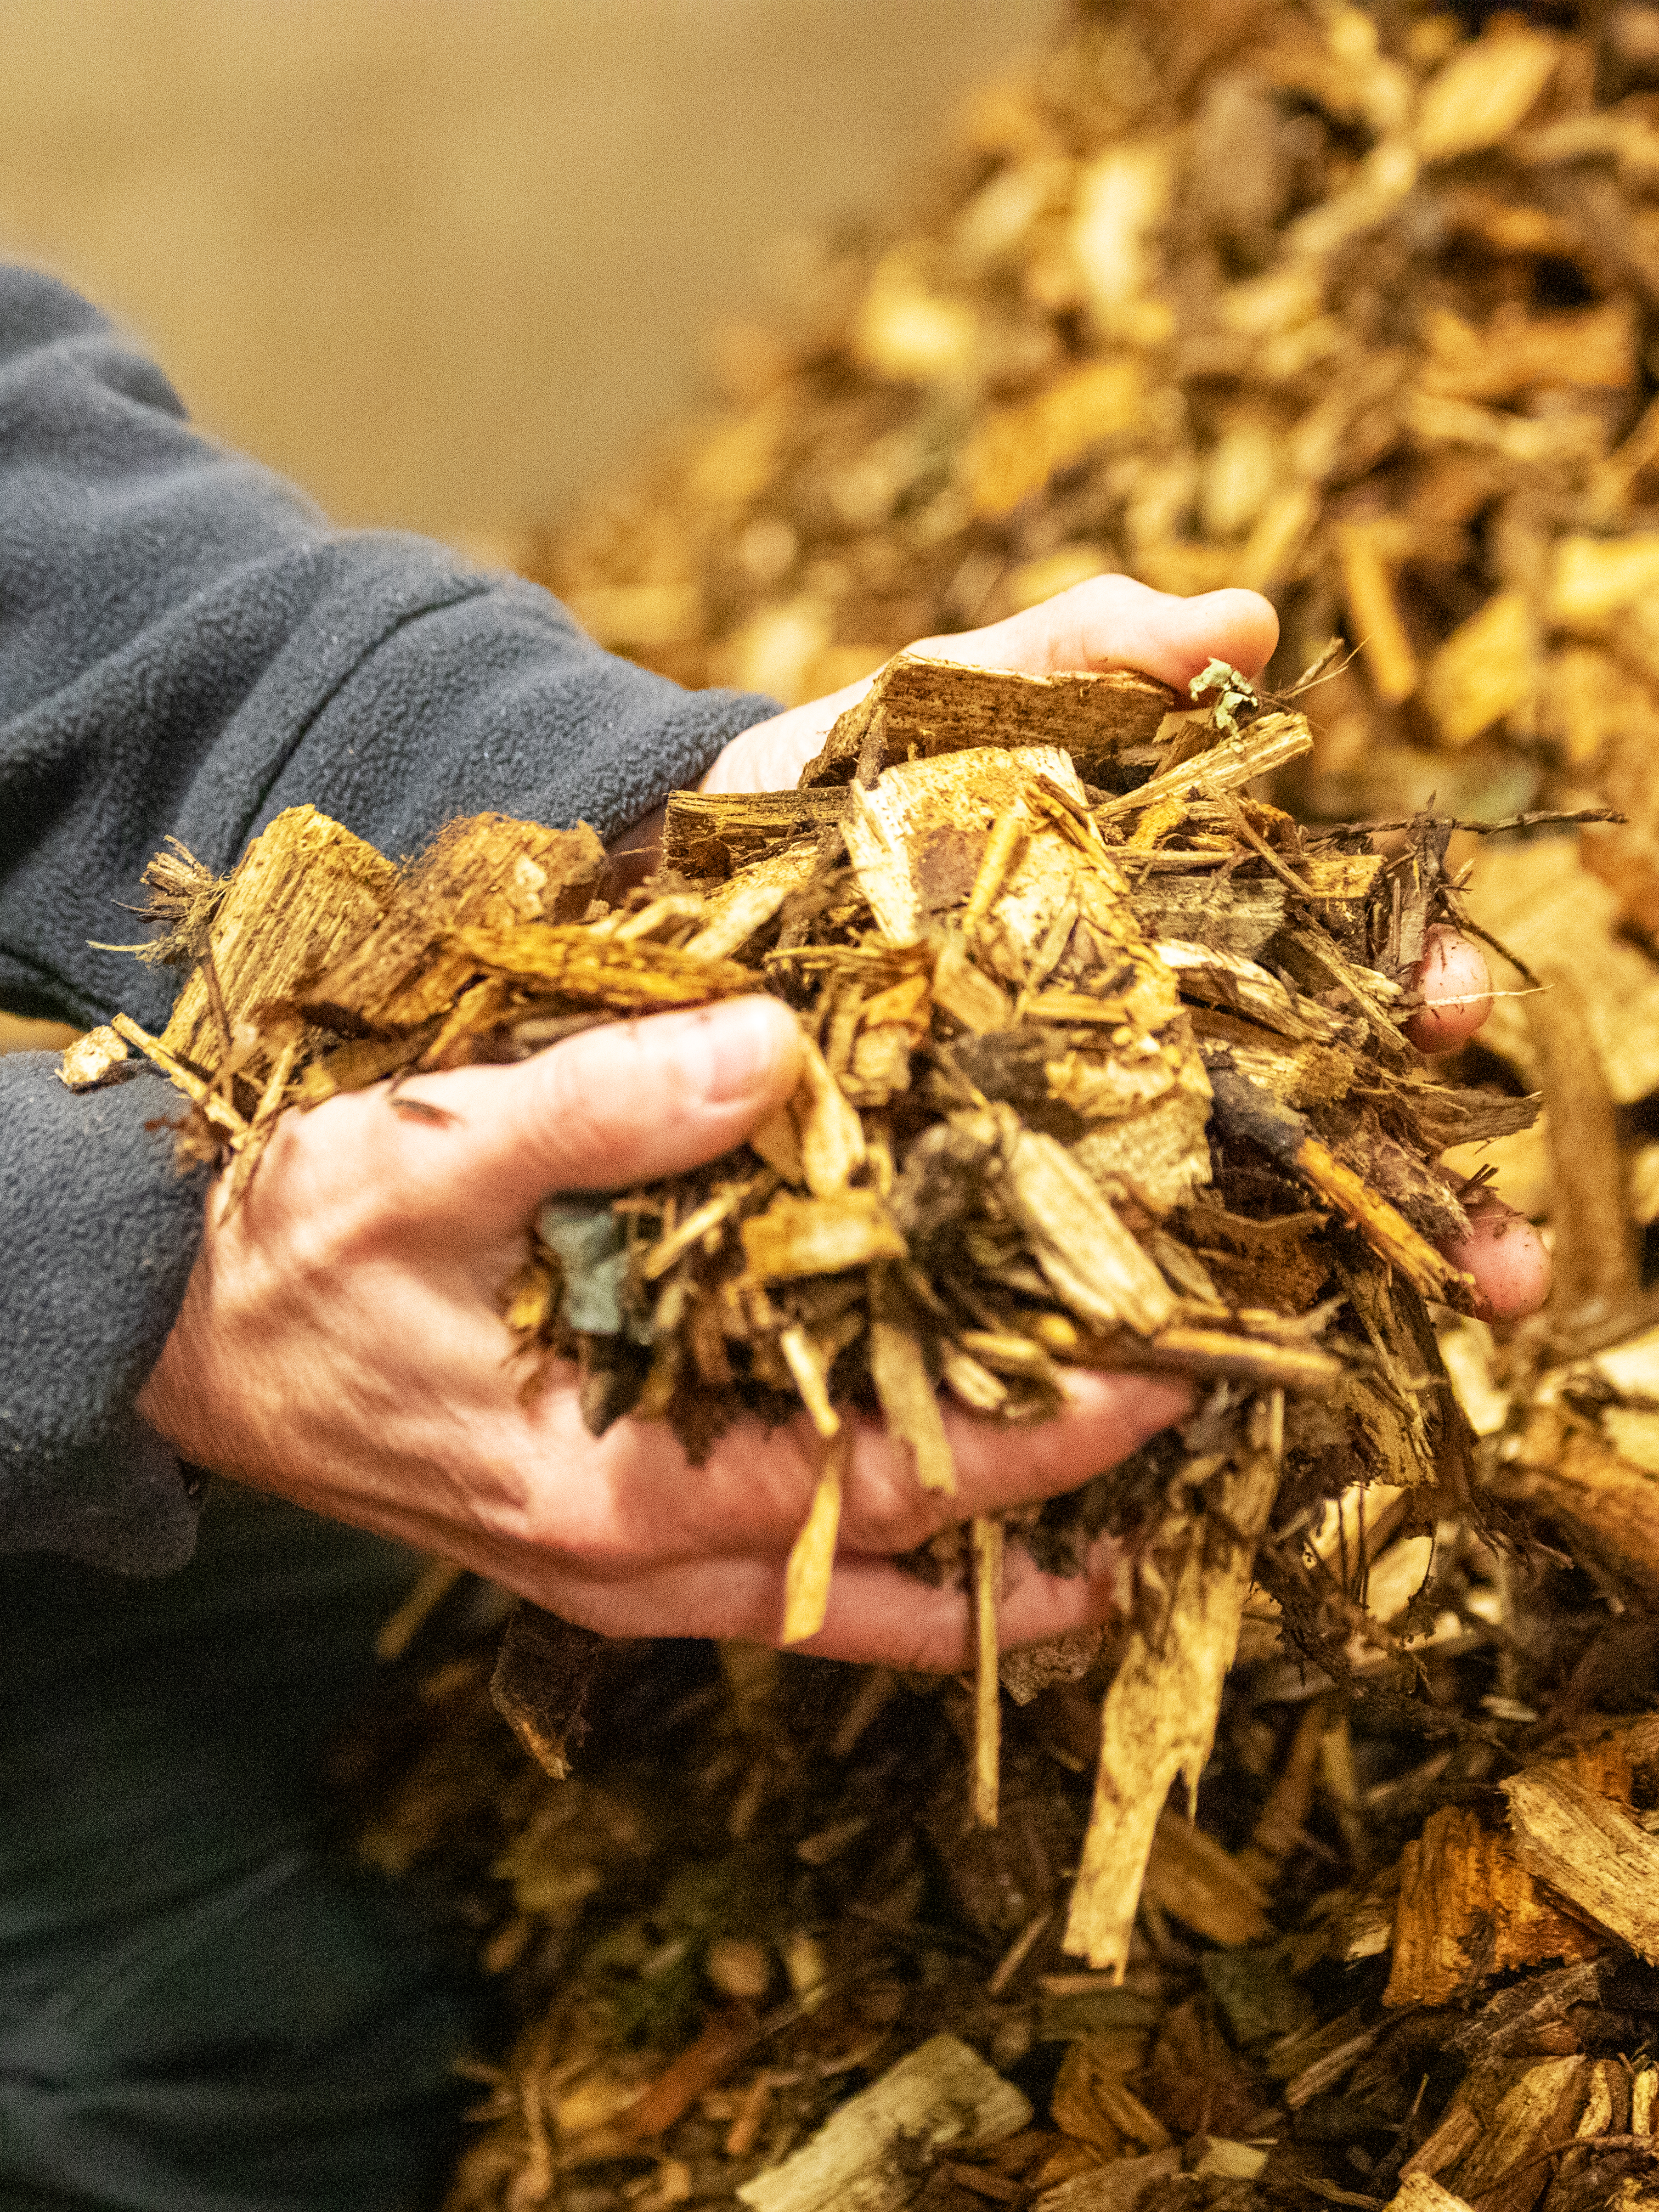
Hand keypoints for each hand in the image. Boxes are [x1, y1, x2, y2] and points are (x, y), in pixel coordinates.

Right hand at [139, 575, 1546, 1668]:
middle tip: (1201, 1447)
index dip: (1035, 1429)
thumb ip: (592, 1111)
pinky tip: (952, 1518)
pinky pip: (777, 1569)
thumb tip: (778, 1052)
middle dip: (1048, 1517)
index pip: (876, 1474)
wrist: (166, 1333)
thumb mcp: (414, 1160)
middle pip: (891, 1561)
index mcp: (609, 1486)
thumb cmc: (281, 1253)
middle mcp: (636, 1555)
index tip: (1174, 1368)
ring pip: (844, 1595)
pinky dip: (880, 1551)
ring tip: (1126, 1539)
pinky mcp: (606, 1527)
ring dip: (980, 1566)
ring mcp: (621, 1561)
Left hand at [704, 571, 1550, 1325]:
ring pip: (1215, 1237)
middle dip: (1414, 1191)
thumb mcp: (951, 698)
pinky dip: (1137, 1354)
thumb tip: (1244, 618)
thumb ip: (1083, 649)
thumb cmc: (840, 784)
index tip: (1454, 1011)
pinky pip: (1058, 1299)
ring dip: (1329, 1300)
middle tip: (1501, 1267)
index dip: (1404, 986)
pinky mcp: (957, 1230)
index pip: (1322, 967)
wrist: (683, 883)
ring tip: (1422, 1357)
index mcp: (1163, 932)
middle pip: (1304, 1129)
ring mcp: (1051, 1154)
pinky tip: (1203, 1413)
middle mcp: (1133, 1056)